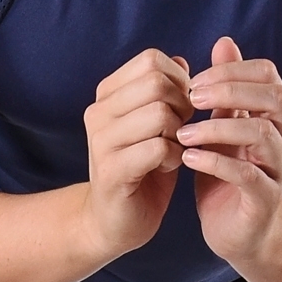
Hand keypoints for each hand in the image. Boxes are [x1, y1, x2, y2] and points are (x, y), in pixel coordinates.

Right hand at [80, 48, 193, 260]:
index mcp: (107, 94)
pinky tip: (168, 166)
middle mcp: (98, 112)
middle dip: (182, 105)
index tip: (181, 108)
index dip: (179, 80)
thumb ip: (169, 91)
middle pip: (157, 83)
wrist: (113, 221)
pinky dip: (175, 156)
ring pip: (159, 113)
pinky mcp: (112, 170)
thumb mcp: (158, 123)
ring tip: (174, 149)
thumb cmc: (142, 168)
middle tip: (181, 130)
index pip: (151, 60)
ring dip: (179, 133)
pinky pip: (158, 147)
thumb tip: (181, 61)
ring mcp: (101, 141)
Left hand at [181, 35, 281, 267]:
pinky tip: (188, 159)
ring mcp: (279, 169)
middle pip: (274, 98)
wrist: (237, 233)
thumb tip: (224, 41)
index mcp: (277, 117)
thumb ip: (227, 89)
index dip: (233, 70)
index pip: (268, 75)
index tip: (195, 79)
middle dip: (230, 91)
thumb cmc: (228, 175)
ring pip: (261, 134)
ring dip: (218, 127)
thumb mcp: (225, 126)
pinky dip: (215, 162)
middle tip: (191, 96)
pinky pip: (246, 175)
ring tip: (183, 132)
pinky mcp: (265, 200)